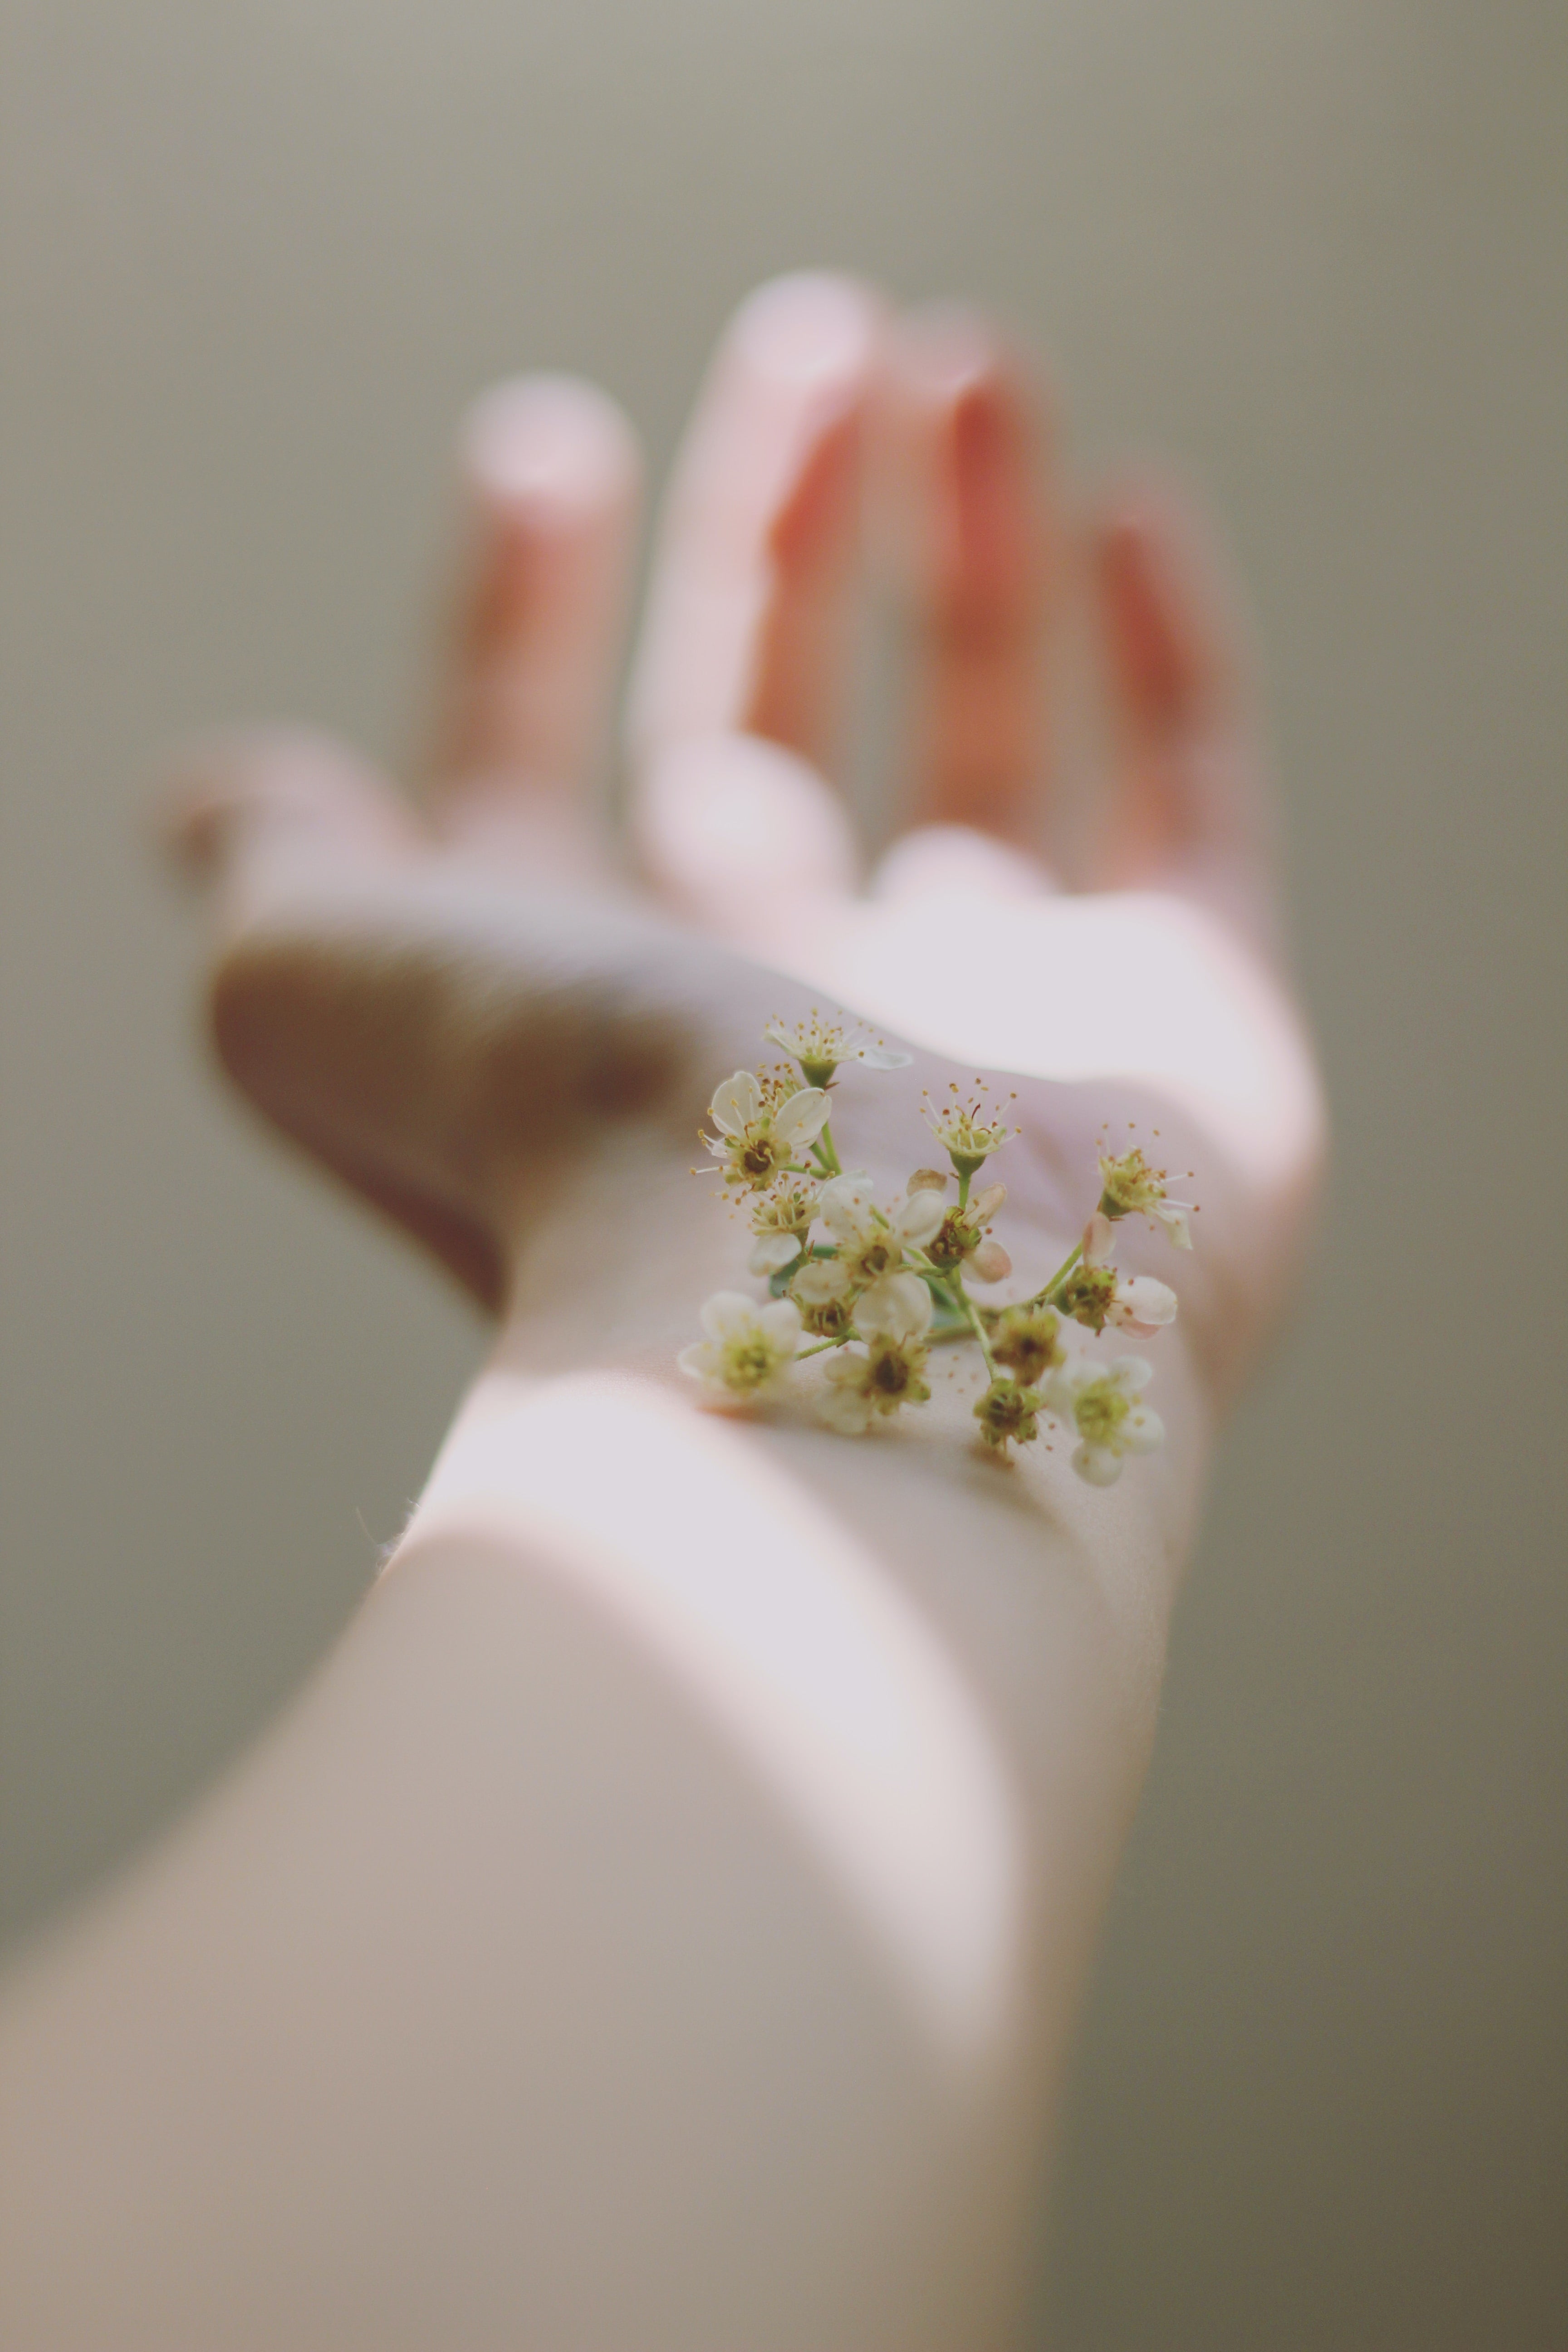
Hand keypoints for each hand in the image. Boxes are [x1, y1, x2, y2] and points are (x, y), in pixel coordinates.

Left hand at [169, 273, 1322, 1404]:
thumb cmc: (570, 1144)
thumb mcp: (325, 984)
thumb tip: (220, 793)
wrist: (853, 1308)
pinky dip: (1166, 659)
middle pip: (767, 732)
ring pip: (979, 737)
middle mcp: (787, 1022)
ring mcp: (1004, 1023)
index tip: (543, 446)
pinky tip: (1127, 502)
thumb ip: (282, 869)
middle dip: (778, 531)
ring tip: (963, 354)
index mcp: (587, 1016)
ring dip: (966, 539)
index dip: (524, 614)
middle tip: (814, 330)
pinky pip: (1192, 806)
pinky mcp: (1191, 1020)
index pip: (540, 776)